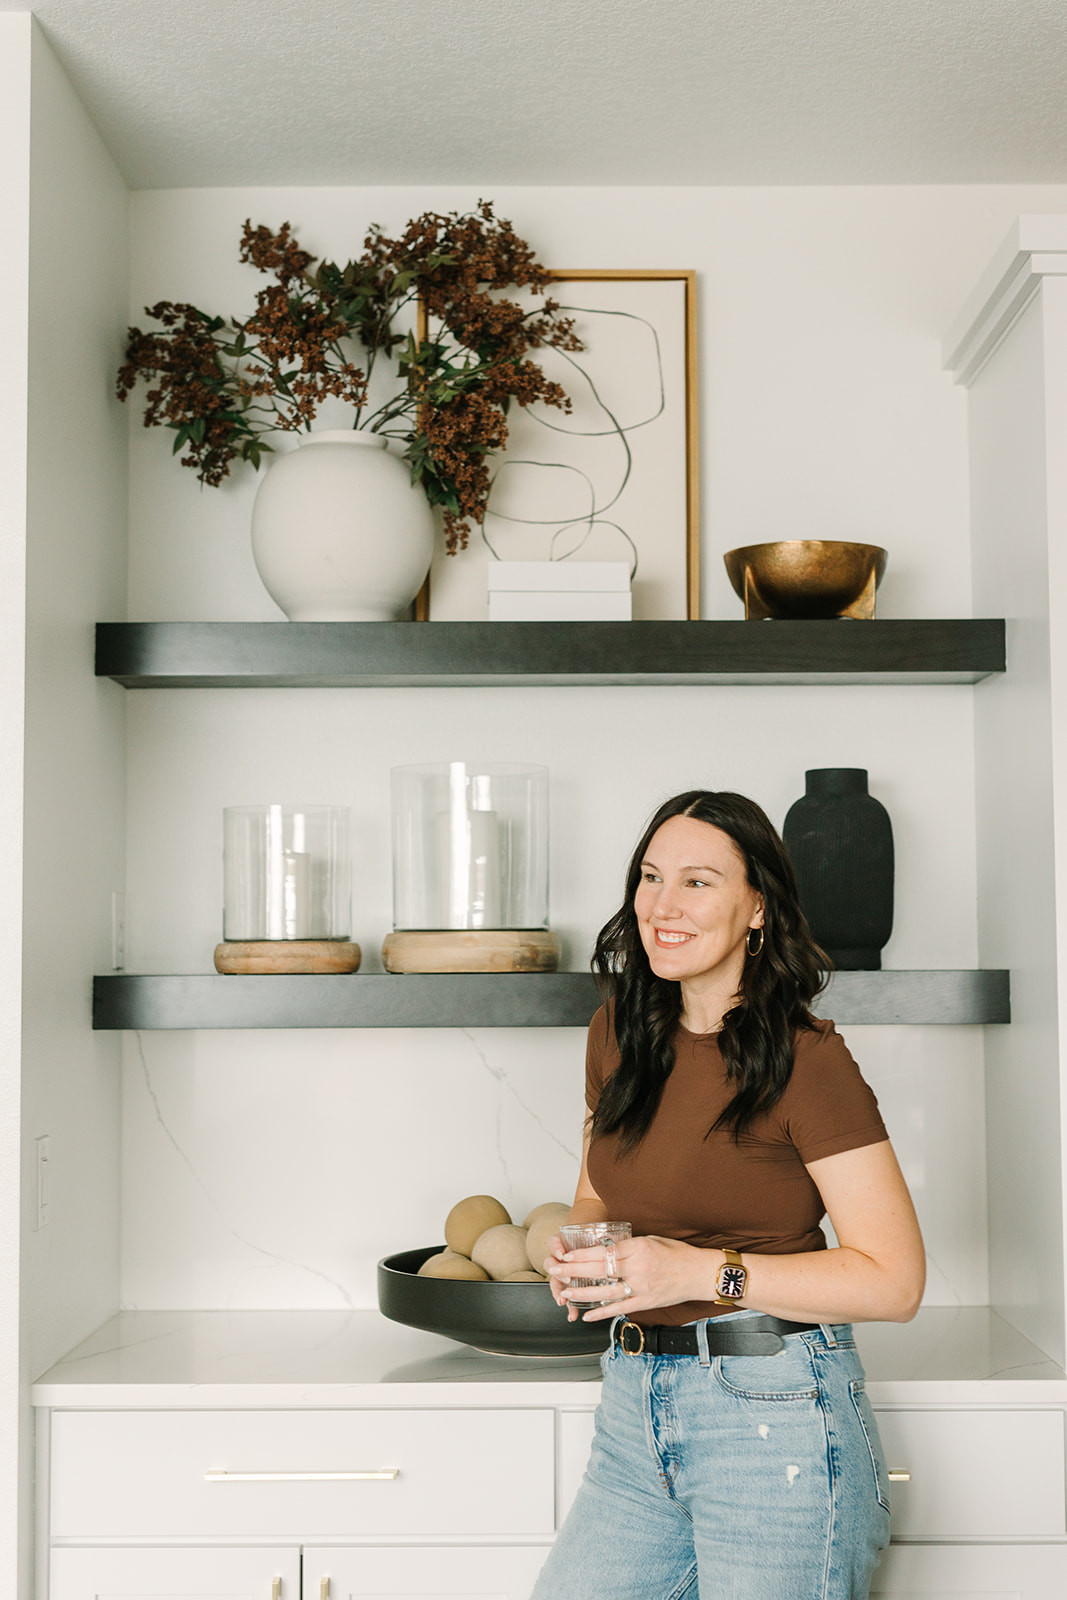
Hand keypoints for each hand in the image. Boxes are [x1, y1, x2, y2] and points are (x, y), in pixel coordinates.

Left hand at [545, 1234, 718, 1321]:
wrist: (700, 1273)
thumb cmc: (677, 1253)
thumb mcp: (651, 1240)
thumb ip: (628, 1246)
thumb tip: (604, 1249)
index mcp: (638, 1248)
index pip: (603, 1252)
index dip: (581, 1254)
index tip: (566, 1255)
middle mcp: (638, 1268)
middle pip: (599, 1270)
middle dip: (573, 1271)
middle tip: (555, 1270)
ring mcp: (642, 1288)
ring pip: (606, 1292)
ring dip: (582, 1293)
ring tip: (564, 1293)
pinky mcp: (646, 1303)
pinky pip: (620, 1309)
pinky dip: (602, 1312)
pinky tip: (587, 1315)